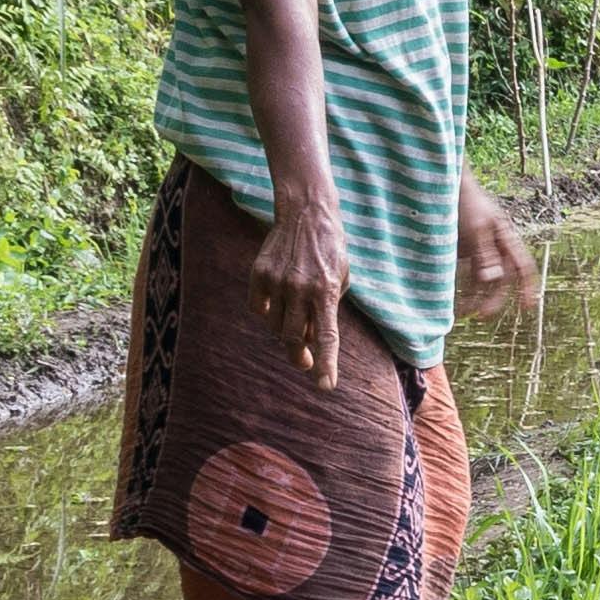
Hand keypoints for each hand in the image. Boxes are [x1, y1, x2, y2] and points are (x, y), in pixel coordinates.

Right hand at [249, 192, 349, 387]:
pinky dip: (267, 313)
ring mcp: (278, 281)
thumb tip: (309, 340)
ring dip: (284, 329)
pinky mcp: (259, 274)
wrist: (306, 213)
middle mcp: (301, 288)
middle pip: (294, 339)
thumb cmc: (330, 250)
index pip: (326, 336)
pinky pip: (258, 309)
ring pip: (275, 326)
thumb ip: (327, 310)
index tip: (325, 386)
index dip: (326, 364)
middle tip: (304, 362)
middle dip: (300, 357)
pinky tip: (278, 301)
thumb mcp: (340, 279)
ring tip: (295, 313)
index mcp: (326, 291)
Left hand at [454, 183, 536, 327]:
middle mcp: (496, 244)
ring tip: (464, 311)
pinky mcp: (463, 248)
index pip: (523, 265)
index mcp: (506, 236)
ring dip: (476, 296)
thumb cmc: (464, 201)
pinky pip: (467, 273)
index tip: (527, 307)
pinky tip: (453, 298)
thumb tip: (493, 279)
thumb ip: (485, 254)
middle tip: (482, 315)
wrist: (440, 183)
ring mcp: (479, 247)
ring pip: (483, 278)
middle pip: (502, 278)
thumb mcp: (476, 228)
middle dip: (494, 298)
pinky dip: (463, 286)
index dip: (528, 287)